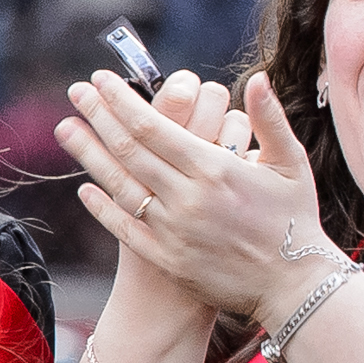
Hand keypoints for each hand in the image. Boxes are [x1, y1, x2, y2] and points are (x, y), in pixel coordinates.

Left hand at [57, 68, 331, 327]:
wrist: (295, 284)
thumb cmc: (297, 219)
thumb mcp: (292, 164)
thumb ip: (270, 119)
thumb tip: (257, 78)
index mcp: (217, 169)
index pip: (153, 127)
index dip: (122, 101)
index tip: (102, 80)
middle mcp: (188, 197)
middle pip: (129, 150)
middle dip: (99, 117)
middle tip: (76, 92)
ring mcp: (173, 230)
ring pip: (119, 184)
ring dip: (88, 155)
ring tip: (66, 128)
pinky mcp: (167, 258)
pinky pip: (125, 227)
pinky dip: (102, 207)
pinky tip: (85, 189)